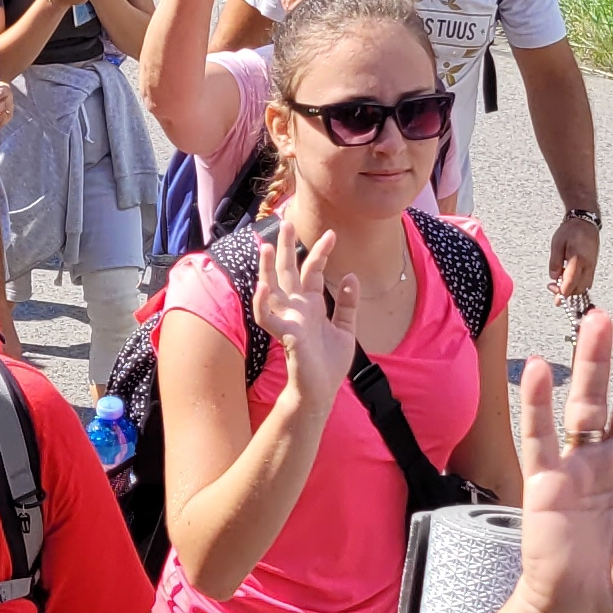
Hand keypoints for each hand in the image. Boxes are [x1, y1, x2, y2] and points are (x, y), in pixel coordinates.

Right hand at [261, 219, 359, 403]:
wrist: (321, 392)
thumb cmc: (329, 364)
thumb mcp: (345, 329)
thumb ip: (347, 303)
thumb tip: (350, 276)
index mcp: (311, 305)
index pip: (312, 271)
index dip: (320, 252)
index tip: (332, 233)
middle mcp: (296, 308)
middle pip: (287, 272)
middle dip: (285, 247)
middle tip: (284, 220)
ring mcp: (289, 320)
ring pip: (272, 289)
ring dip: (266, 268)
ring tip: (264, 246)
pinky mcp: (286, 336)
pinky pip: (268, 318)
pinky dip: (263, 303)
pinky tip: (262, 287)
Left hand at [546, 210, 596, 304]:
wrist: (586, 222)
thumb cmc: (571, 230)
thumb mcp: (557, 243)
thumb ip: (555, 261)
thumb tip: (553, 277)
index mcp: (578, 260)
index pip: (570, 284)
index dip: (562, 294)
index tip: (554, 297)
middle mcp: (588, 265)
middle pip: (578, 289)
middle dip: (566, 294)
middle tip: (552, 288)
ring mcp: (592, 266)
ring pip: (584, 287)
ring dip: (572, 291)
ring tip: (559, 285)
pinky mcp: (593, 266)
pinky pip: (587, 282)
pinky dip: (578, 286)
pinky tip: (569, 282)